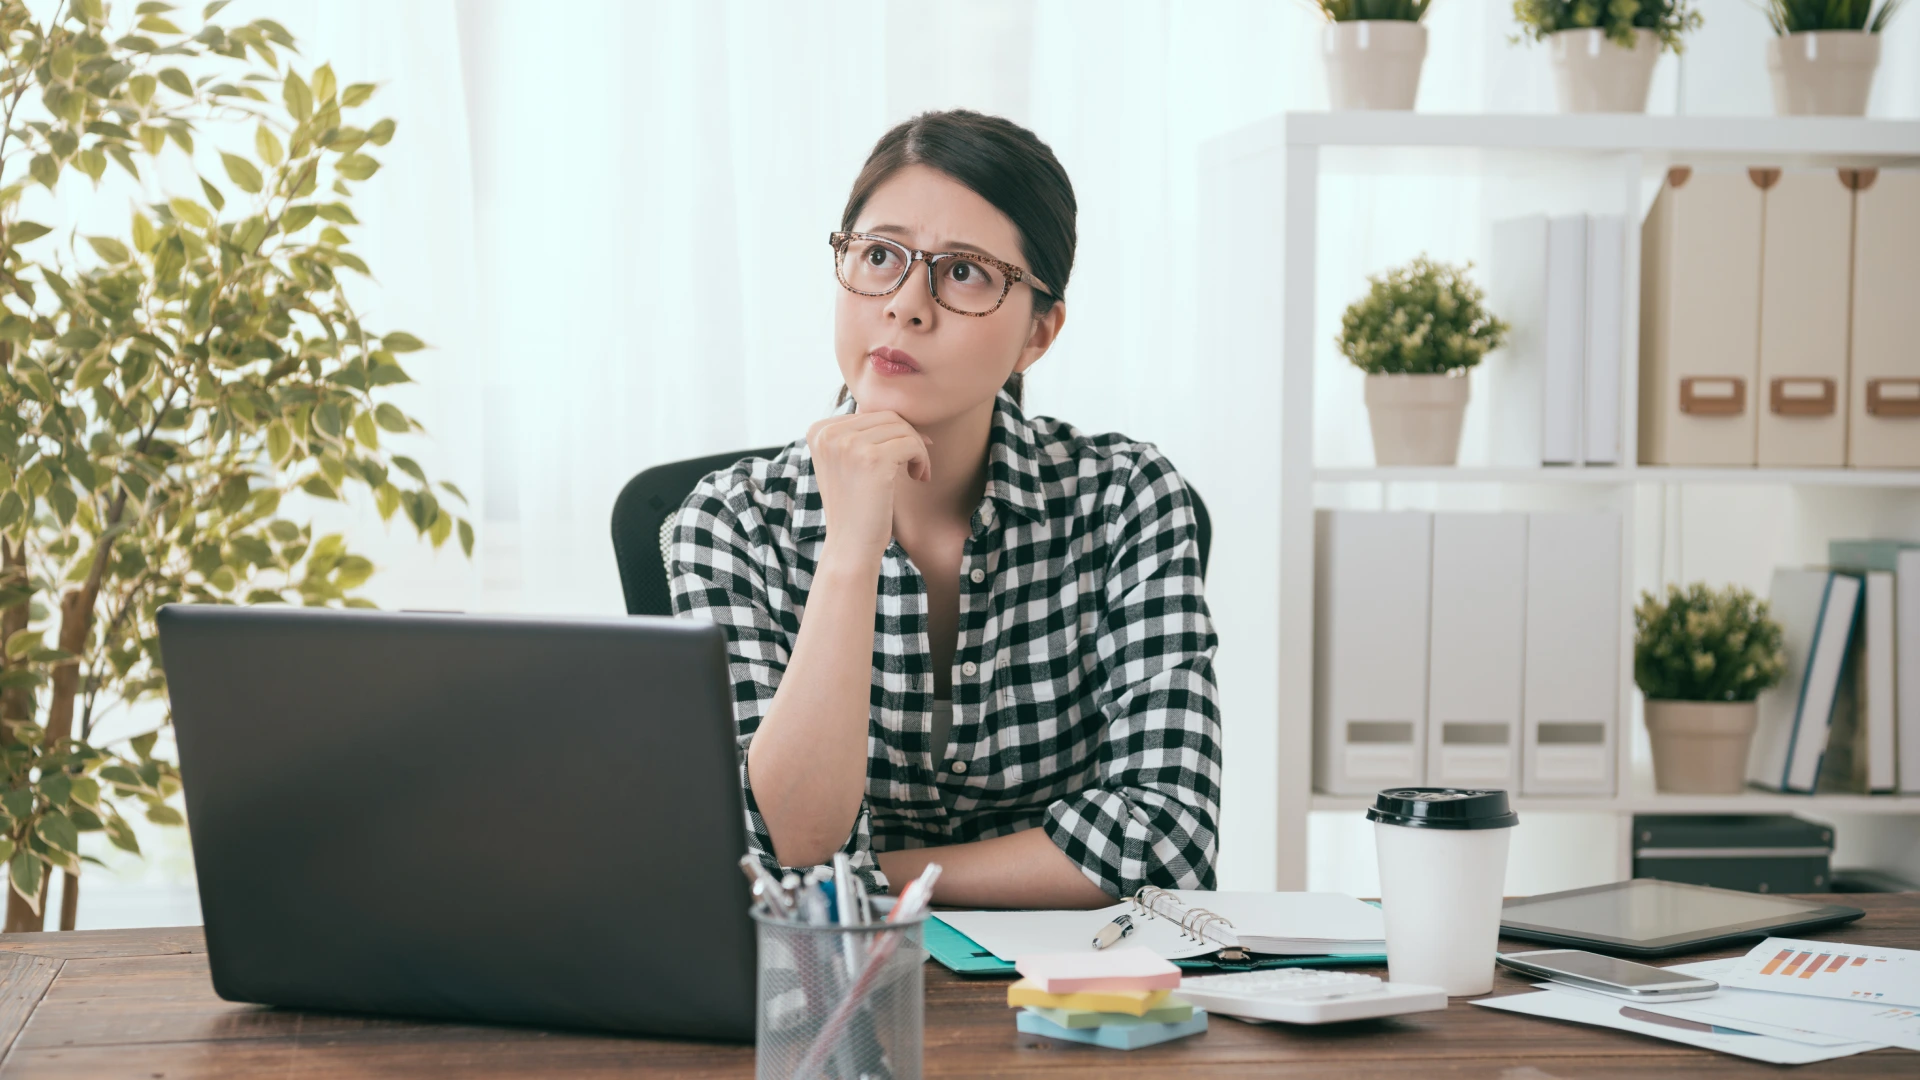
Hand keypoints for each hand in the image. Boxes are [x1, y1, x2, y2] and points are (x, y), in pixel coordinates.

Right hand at [806, 410, 931, 559]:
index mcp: (818, 430)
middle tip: (915, 464)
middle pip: (887, 417)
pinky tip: (919, 477)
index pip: (869, 413)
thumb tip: (900, 410)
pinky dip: (922, 459)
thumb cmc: (855, 505)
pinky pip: (912, 444)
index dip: (893, 431)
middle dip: (908, 438)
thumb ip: (860, 433)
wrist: (850, 546)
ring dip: (917, 450)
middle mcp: (829, 433)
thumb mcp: (847, 462)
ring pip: (902, 429)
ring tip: (916, 473)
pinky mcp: (872, 459)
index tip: (903, 454)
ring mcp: (848, 445)